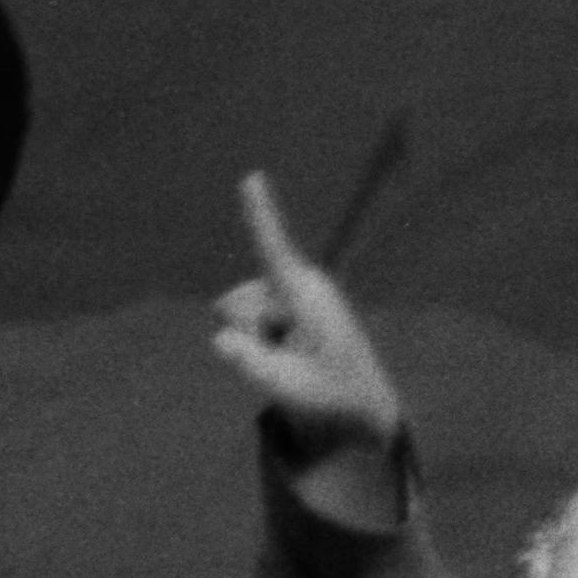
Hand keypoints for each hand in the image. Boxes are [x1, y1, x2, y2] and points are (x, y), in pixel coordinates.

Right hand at [209, 170, 404, 454]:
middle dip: (248, 334)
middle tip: (290, 360)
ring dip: (255, 339)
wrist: (356, 399)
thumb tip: (220, 340)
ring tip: (293, 357)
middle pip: (233, 302)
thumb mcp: (290, 388)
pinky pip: (245, 316)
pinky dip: (258, 338)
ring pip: (234, 311)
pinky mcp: (282, 297)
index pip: (275, 249)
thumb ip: (253, 365)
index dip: (261, 215)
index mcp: (307, 296)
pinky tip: (287, 350)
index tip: (252, 178)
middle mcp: (298, 282)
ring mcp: (288, 289)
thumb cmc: (330, 394)